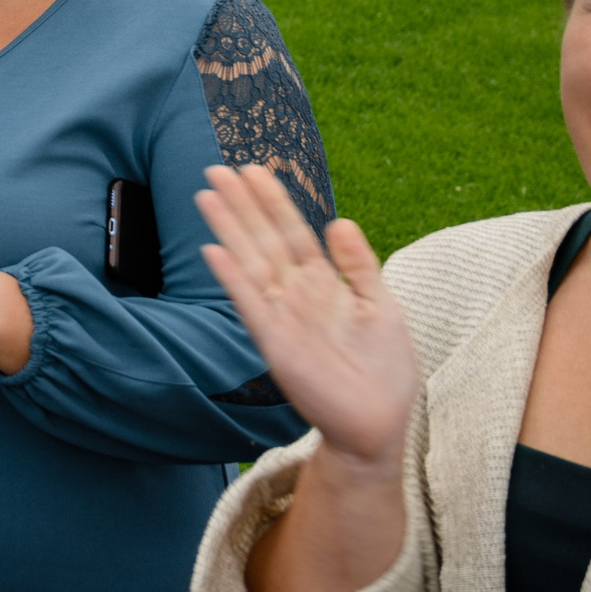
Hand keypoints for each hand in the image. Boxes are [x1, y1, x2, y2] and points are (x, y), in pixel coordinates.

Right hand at [196, 164, 418, 473]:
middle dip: (242, 204)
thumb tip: (339, 221)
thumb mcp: (382, 307)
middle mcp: (296, 294)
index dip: (275, 201)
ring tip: (207, 195)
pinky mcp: (275, 343)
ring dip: (229, 229)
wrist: (376, 423)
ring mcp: (282, 316)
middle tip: (218, 168)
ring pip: (251, 262)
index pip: (293, 232)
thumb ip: (359, 265)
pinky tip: (215, 251)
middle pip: (264, 239)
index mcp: (323, 283)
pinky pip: (250, 304)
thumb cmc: (383, 370)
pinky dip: (232, 278)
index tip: (256, 169)